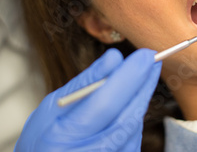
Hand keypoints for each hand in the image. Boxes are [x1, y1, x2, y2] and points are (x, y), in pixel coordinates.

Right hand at [15, 48, 161, 151]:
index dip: (128, 78)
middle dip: (143, 85)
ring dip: (140, 100)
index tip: (145, 55)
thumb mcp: (54, 105)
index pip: (103, 104)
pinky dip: (133, 117)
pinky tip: (129, 104)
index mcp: (61, 138)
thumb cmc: (43, 135)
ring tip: (140, 78)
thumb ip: (86, 82)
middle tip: (153, 60)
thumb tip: (115, 57)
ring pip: (133, 130)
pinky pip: (133, 141)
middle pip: (126, 119)